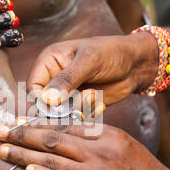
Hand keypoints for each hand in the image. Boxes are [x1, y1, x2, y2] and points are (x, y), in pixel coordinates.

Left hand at [0, 122, 169, 169]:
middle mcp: (100, 148)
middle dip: (23, 132)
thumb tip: (65, 140)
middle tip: (0, 130)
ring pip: (53, 156)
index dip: (37, 122)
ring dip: (24, 153)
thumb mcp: (123, 146)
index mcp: (106, 134)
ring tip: (3, 150)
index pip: (64, 124)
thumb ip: (95, 141)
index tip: (18, 121)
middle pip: (53, 136)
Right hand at [27, 34, 156, 105]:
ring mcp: (67, 93)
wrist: (136, 64)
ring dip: (77, 109)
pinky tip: (99, 100)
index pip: (33, 86)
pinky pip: (75, 117)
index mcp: (50, 61)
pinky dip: (88, 113)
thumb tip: (47, 98)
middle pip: (44, 104)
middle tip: (80, 102)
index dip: (42, 99)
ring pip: (60, 114)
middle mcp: (55, 78)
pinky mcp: (79, 104)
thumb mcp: (89, 61)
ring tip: (93, 95)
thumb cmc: (112, 52)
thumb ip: (67, 79)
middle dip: (61, 108)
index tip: (56, 105)